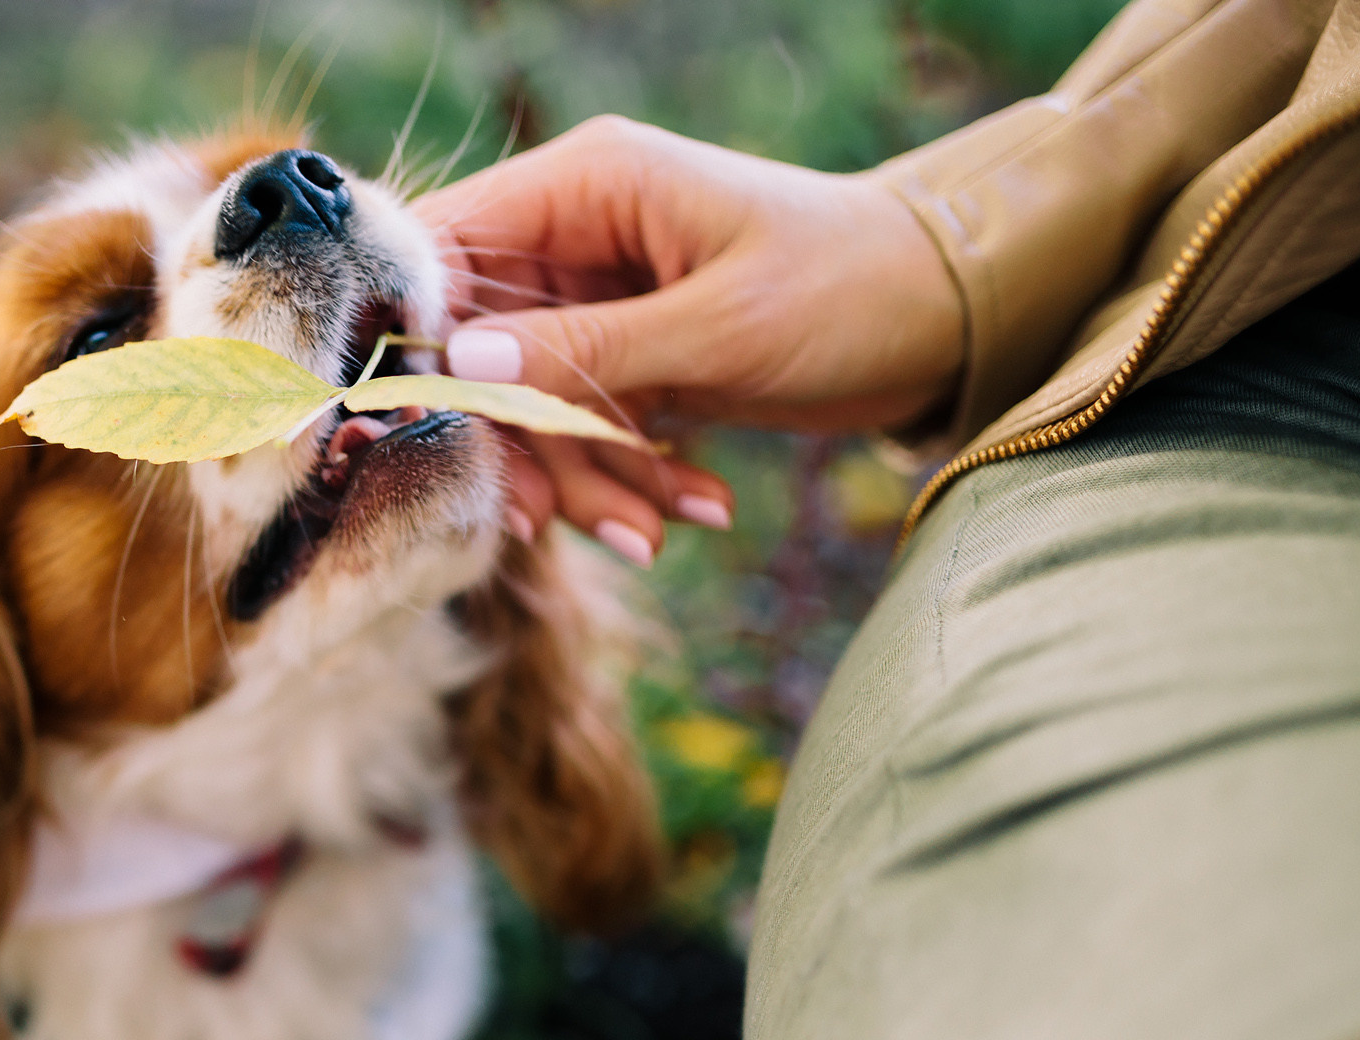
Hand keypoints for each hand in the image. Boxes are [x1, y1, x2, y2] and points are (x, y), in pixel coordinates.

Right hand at [417, 115, 966, 558]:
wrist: (946, 321)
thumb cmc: (850, 289)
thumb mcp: (720, 325)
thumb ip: (588, 349)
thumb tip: (461, 366)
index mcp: (586, 186)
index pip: (442, 246)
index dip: (414, 334)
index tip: (419, 423)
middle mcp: (575, 237)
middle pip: (475, 350)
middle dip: (526, 444)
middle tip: (555, 521)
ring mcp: (597, 303)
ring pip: (531, 408)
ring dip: (587, 482)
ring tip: (658, 533)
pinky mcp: (626, 360)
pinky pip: (585, 431)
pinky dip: (630, 480)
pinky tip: (695, 509)